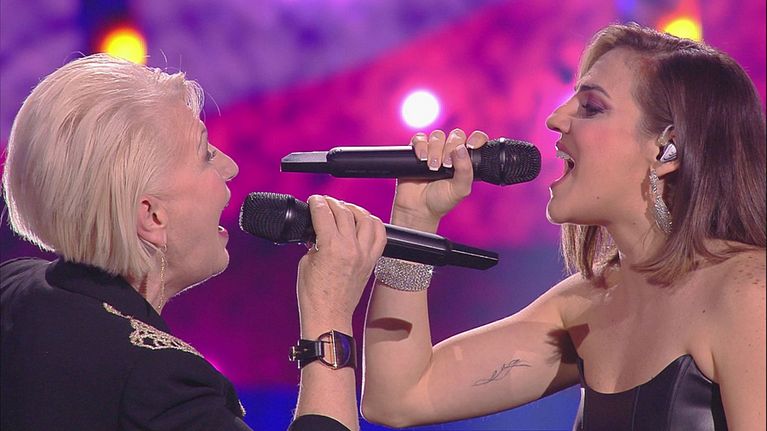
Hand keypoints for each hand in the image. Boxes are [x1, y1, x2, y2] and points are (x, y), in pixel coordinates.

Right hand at [296, 195, 386, 335]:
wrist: (329, 316)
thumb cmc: (314, 295)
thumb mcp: (307, 262)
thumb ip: (314, 241)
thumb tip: (318, 230)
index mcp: (332, 247)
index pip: (324, 213)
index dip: (316, 202)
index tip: (313, 200)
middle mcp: (351, 248)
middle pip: (344, 212)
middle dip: (332, 203)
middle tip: (324, 202)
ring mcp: (364, 254)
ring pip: (366, 219)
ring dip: (354, 209)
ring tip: (344, 208)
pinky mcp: (371, 261)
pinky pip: (380, 235)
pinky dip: (373, 223)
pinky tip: (364, 221)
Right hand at [392, 129, 487, 230]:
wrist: (418, 208)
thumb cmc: (441, 200)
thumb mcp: (460, 189)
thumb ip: (465, 170)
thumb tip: (461, 149)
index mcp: (465, 159)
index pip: (476, 139)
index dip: (475, 139)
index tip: (470, 146)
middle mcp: (451, 152)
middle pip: (455, 135)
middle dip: (451, 149)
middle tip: (446, 166)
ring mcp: (434, 150)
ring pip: (438, 136)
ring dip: (435, 150)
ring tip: (432, 167)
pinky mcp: (417, 150)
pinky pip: (419, 138)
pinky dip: (421, 146)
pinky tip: (422, 159)